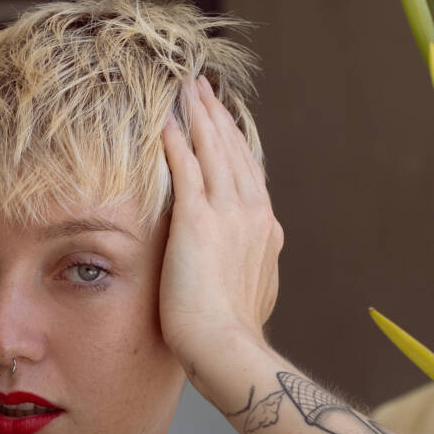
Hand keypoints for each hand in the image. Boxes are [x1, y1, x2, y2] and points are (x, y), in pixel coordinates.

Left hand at [158, 76, 283, 367]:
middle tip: (202, 87)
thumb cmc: (233, 332)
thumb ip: (251, 269)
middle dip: (217, 116)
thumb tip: (248, 268)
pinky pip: (187, 168)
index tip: (223, 122)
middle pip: (234, 152)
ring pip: (214, 151)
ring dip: (200, 116)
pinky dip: (178, 142)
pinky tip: (167, 122)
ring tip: (188, 90)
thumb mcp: (254, 293)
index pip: (249, 174)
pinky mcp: (198, 220)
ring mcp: (228, 214)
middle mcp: (253, 214)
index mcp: (266, 230)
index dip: (235, 144)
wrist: (226, 346)